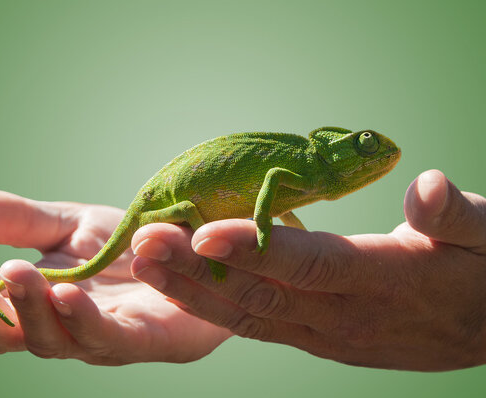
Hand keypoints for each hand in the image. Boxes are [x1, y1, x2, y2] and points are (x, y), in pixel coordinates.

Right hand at [0, 190, 229, 363]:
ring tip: (14, 274)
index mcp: (39, 297)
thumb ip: (18, 222)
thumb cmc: (130, 247)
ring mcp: (100, 338)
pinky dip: (84, 319)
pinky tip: (68, 293)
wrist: (195, 252)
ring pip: (52, 341)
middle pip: (8, 335)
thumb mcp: (70, 226)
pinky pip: (109, 338)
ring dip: (30, 310)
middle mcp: (62, 325)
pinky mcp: (144, 340)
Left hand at [131, 170, 485, 370]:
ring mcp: (326, 334)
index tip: (201, 231)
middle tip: (145, 240)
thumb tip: (429, 187)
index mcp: (382, 279)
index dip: (254, 248)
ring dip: (193, 291)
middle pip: (260, 291)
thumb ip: (456, 216)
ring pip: (249, 315)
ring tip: (144, 262)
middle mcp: (344, 315)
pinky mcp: (318, 339)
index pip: (309, 263)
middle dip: (197, 268)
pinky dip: (215, 308)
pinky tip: (179, 288)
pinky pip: (259, 325)